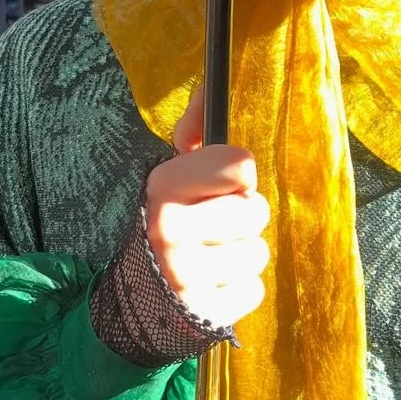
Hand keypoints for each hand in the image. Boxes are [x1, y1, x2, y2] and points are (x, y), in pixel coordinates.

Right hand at [144, 86, 269, 329]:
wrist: (142, 295)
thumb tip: (212, 85)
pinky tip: (216, 284)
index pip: (240, 165)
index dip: (237, 176)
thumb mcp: (174, 174)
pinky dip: (241, 288)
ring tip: (216, 255)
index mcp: (163, 186)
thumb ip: (196, 129)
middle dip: (243, 217)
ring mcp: (186, 276)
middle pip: (255, 211)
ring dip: (244, 254)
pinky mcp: (205, 314)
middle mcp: (169, 229)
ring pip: (258, 252)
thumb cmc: (171, 221)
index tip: (220, 187)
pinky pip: (254, 289)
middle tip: (217, 225)